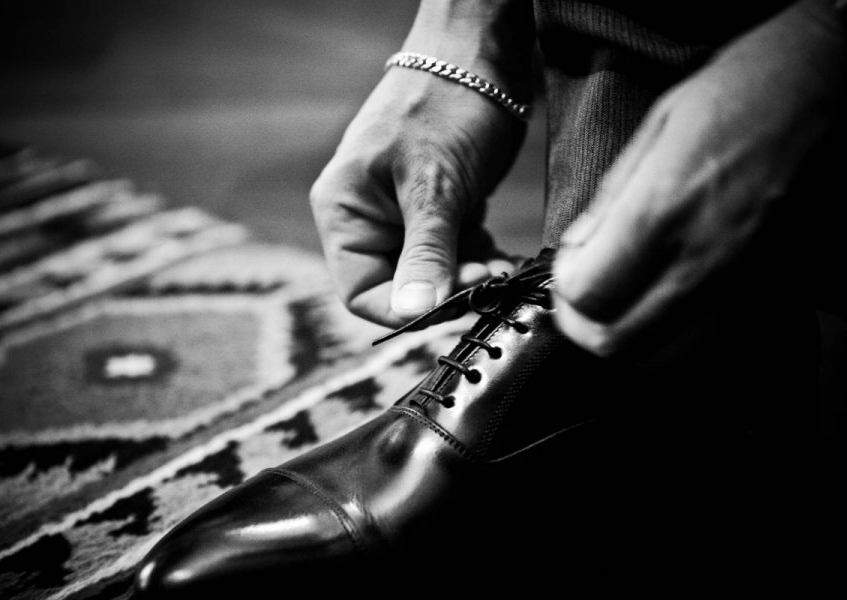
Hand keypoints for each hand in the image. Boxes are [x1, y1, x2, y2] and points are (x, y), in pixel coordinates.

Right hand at [310, 2, 532, 326]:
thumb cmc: (444, 105)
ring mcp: (405, 218)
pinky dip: (479, 261)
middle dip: (445, 291)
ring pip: (433, 276)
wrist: (480, 58)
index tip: (452, 305)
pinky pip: (455, 256)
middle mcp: (369, 220)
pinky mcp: (439, 213)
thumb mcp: (434, 185)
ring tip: (502, 266)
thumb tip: (415, 313)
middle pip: (400, 288)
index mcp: (344, 212)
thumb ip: (425, 252)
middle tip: (488, 279)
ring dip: (468, 278)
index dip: (404, 310)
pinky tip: (502, 254)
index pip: (360, 290)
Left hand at [552, 0, 846, 357]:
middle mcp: (702, 260)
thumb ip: (610, 200)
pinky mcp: (771, 294)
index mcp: (664, 208)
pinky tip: (668, 304)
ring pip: (660, 359)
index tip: (572, 261)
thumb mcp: (658, 126)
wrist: (829, 92)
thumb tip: (577, 252)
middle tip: (588, 289)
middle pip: (615, 342)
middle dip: (585, 323)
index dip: (565, 284)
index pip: (587, 292)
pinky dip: (673, 340)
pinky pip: (707, 347)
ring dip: (627, 337)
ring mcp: (741, 285)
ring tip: (625, 299)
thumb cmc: (741, 92)